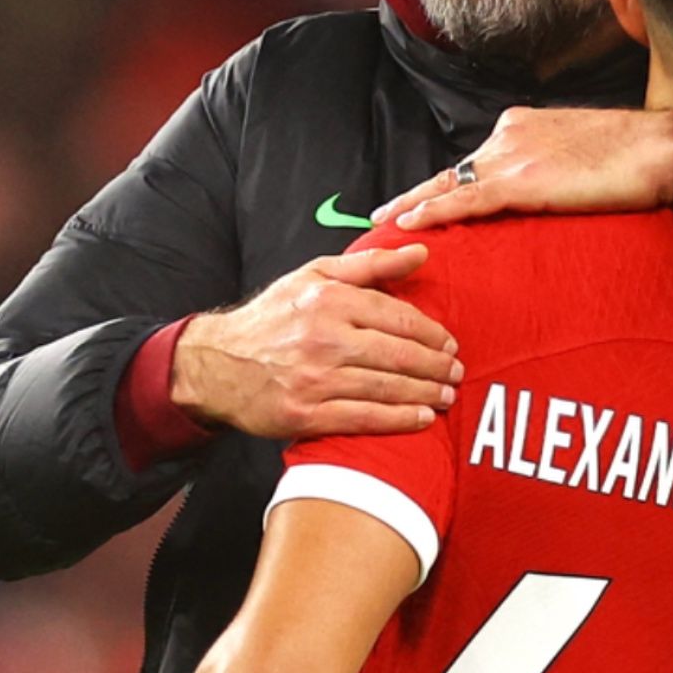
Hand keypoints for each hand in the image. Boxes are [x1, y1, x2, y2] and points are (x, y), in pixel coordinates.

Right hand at [174, 247, 460, 438]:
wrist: (216, 364)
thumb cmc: (271, 318)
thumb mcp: (314, 277)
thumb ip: (370, 264)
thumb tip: (420, 252)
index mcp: (328, 301)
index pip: (396, 316)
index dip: (430, 332)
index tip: (449, 342)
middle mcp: (323, 339)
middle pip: (397, 354)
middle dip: (435, 366)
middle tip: (456, 372)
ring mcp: (314, 379)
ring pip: (385, 387)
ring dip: (424, 393)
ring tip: (446, 395)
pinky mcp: (305, 414)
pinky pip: (363, 418)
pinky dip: (398, 420)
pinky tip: (421, 419)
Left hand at [375, 107, 672, 230]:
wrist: (662, 150)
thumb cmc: (635, 157)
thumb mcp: (581, 154)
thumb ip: (551, 169)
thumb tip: (543, 193)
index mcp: (522, 126)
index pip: (476, 160)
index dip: (447, 182)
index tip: (422, 197)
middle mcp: (508, 135)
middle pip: (453, 170)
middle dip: (418, 192)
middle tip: (383, 212)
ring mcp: (512, 156)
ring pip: (449, 183)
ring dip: (413, 204)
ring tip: (382, 223)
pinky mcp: (521, 182)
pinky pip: (465, 200)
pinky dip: (432, 212)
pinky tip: (407, 225)